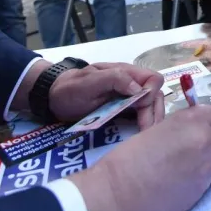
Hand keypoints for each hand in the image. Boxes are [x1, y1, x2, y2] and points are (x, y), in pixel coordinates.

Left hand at [14, 61, 164, 130]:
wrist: (55, 98)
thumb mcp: (89, 82)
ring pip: (151, 107)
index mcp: (125, 73)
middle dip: (154, 113)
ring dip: (151, 120)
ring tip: (144, 137)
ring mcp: (127, 98)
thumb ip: (114, 80)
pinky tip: (140, 136)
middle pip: (156, 95)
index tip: (140, 109)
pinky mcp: (123, 110)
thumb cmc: (71, 88)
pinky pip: (140, 115)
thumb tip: (139, 90)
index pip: (153, 80)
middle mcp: (131, 85)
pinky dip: (144, 124)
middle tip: (145, 132)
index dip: (151, 94)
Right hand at [69, 104, 210, 210]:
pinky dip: (200, 180)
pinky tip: (179, 183)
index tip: (206, 128)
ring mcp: (206, 167)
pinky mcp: (203, 190)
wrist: (118, 194)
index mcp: (191, 119)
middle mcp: (205, 140)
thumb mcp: (157, 129)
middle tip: (193, 150)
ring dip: (208, 163)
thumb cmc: (128, 158)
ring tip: (184, 168)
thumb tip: (196, 130)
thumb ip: (182, 128)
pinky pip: (210, 180)